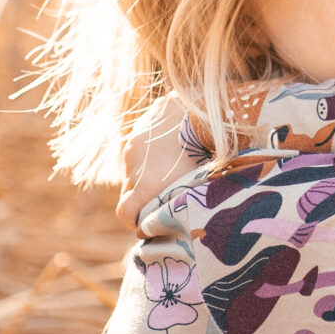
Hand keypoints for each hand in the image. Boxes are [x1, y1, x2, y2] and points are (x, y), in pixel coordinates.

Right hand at [117, 97, 196, 235]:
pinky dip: (151, 154)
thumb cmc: (210, 153)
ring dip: (148, 174)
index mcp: (147, 185)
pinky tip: (173, 147)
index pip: (124, 213)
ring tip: (175, 167)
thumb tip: (174, 220)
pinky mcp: (140, 127)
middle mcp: (134, 166)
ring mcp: (134, 145)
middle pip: (129, 192)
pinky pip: (140, 149)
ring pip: (135, 169)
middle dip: (143, 199)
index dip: (135, 222)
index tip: (150, 224)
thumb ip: (178, 205)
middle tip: (167, 199)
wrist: (206, 109)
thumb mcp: (197, 187)